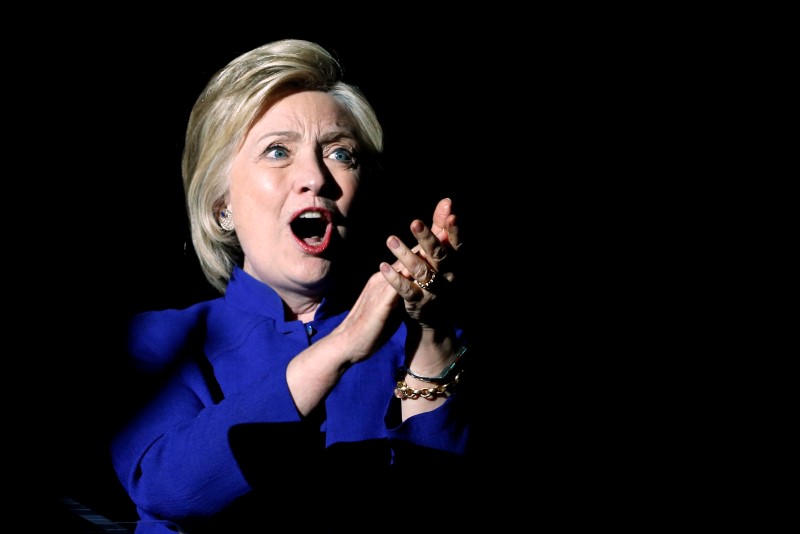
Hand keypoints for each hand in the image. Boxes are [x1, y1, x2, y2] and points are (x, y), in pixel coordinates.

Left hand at [379, 198, 462, 327]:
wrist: (435, 319)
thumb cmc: (439, 277)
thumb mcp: (443, 255)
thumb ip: (441, 228)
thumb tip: (447, 201)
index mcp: (455, 263)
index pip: (457, 244)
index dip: (455, 230)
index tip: (451, 214)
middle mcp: (448, 276)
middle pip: (439, 255)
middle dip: (428, 238)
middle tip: (415, 222)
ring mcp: (433, 291)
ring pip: (420, 271)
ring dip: (405, 254)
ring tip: (391, 240)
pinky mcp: (417, 302)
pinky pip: (405, 289)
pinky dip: (394, 278)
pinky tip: (382, 266)